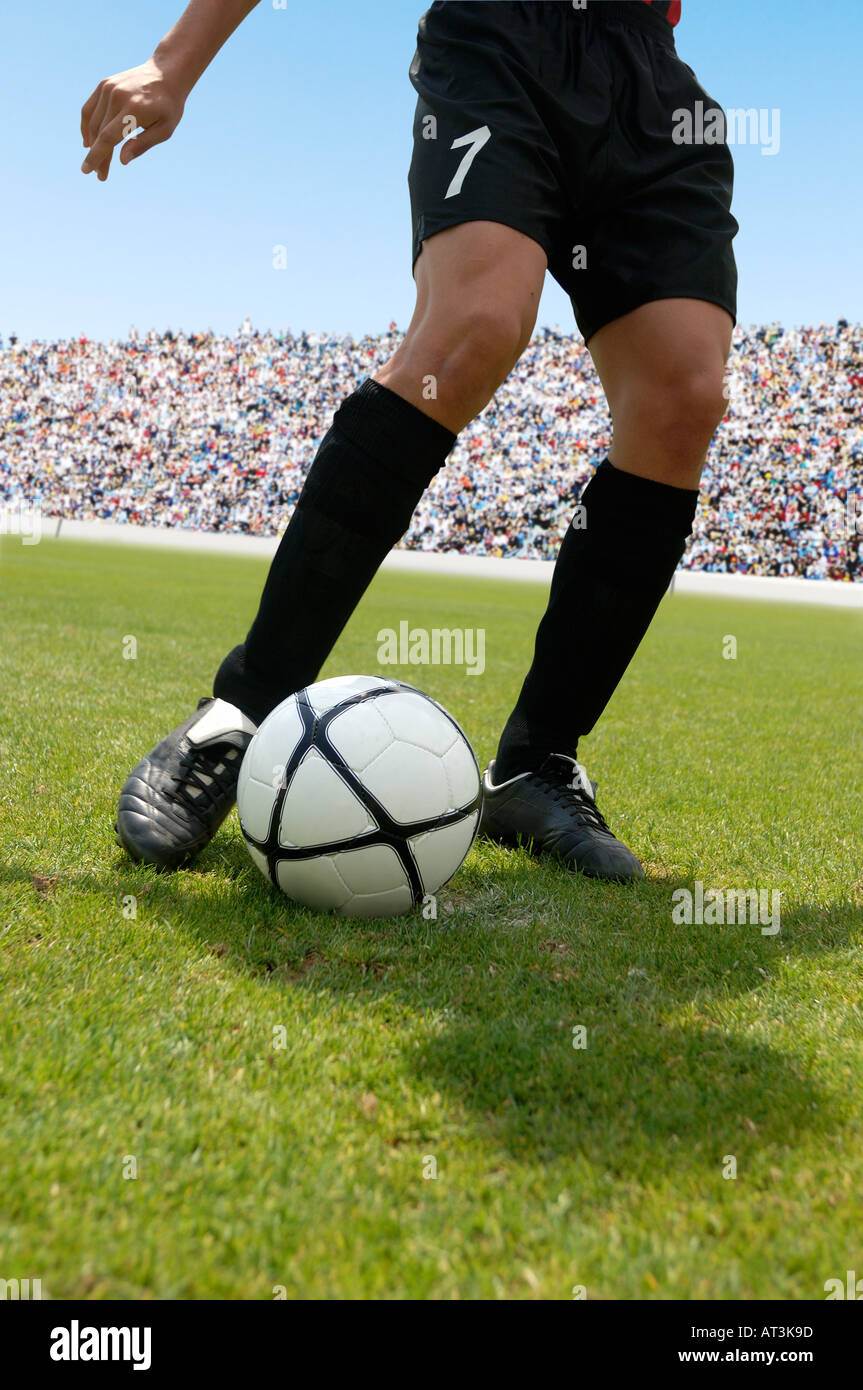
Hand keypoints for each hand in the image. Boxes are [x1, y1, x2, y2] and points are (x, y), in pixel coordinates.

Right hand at [80, 58, 186, 180]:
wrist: (166, 74)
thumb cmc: (168, 106)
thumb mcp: (164, 130)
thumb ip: (143, 144)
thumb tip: (122, 160)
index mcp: (133, 109)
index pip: (108, 137)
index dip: (96, 156)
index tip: (87, 171)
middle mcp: (117, 96)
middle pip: (99, 132)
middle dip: (97, 156)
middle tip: (100, 175)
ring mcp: (108, 88)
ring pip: (93, 122)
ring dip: (92, 144)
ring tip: (97, 162)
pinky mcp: (104, 84)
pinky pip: (89, 109)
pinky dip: (87, 126)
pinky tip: (89, 141)